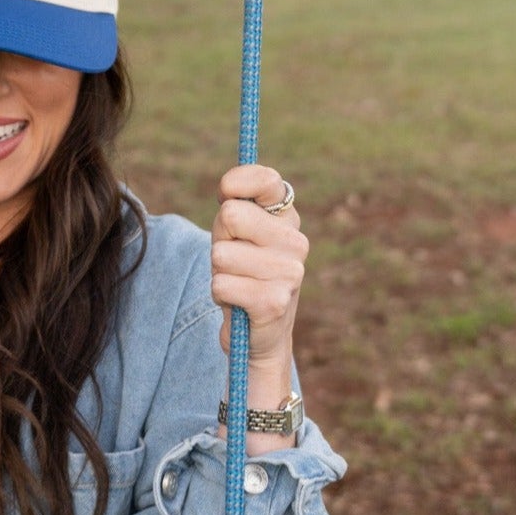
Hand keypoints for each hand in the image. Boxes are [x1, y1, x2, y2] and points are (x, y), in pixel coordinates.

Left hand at [211, 164, 306, 381]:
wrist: (260, 333)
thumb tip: (229, 193)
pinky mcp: (274, 302)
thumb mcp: (236, 235)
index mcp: (288, 218)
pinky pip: (221, 284)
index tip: (225, 194)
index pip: (267, 181)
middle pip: (231, 215)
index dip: (237, 183)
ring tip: (237, 282)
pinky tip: (238, 302)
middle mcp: (296, 242)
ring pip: (221, 254)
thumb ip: (234, 208)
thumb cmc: (243, 273)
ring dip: (219, 271)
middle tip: (232, 257)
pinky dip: (219, 294)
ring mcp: (289, 272)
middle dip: (219, 237)